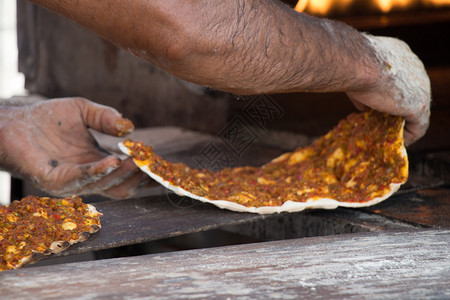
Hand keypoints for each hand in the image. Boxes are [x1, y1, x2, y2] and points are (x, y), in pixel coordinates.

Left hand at [0, 97, 149, 197]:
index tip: (160, 163)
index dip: (144, 171)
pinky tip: (113, 161)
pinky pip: (81, 179)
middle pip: (121, 186)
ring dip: (123, 174)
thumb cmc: (47, 118)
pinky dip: (99, 172)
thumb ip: (106, 118)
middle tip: (151, 163)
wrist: (13, 122)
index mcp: (97, 163)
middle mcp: (88, 176)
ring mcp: (72, 182)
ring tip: (137, 160)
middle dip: (138, 176)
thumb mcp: (84, 111)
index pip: (126, 174)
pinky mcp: (54, 181)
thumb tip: (130, 128)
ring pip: (105, 185)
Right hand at [347, 35, 430, 145]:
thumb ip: (364, 90)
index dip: (387, 93)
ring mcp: (421, 86)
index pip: (398, 77)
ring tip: (390, 135)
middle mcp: (415, 67)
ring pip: (414, 109)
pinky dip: (409, 135)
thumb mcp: (356, 75)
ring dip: (402, 123)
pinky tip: (398, 142)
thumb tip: (363, 107)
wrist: (358, 64)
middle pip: (408, 93)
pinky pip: (418, 125)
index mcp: (400, 54)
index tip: (375, 106)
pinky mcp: (419, 105)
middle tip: (382, 122)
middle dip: (396, 109)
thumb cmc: (352, 64)